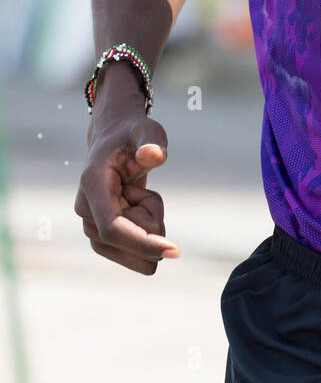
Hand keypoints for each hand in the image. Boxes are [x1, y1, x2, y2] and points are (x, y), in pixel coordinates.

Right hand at [75, 107, 178, 274]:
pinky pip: (133, 251)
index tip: (174, 250)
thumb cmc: (133, 135)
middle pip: (127, 240)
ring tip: (140, 193)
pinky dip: (146, 231)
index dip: (142, 243)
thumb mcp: (147, 131)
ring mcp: (89, 225)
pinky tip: (138, 206)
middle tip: (146, 189)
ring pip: (132, 249)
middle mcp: (84, 209)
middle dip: (153, 220)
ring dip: (150, 223)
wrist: (115, 142)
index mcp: (92, 184)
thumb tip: (153, 156)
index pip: (113, 228)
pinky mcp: (99, 236)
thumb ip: (151, 141)